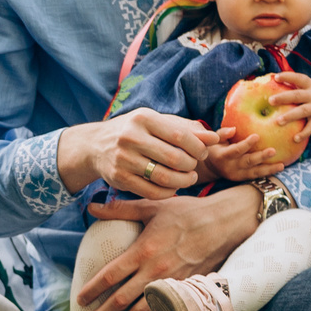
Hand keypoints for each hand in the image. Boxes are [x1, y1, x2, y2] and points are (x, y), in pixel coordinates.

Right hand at [61, 109, 217, 198]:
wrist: (95, 145)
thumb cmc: (135, 131)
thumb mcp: (157, 123)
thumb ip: (186, 129)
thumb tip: (215, 138)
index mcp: (143, 118)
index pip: (179, 135)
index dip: (197, 148)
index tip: (202, 153)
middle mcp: (131, 137)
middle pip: (174, 158)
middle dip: (190, 166)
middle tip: (193, 167)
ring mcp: (123, 159)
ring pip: (163, 178)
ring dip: (182, 182)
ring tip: (188, 178)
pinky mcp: (119, 178)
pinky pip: (151, 191)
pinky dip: (168, 193)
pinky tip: (173, 188)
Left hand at [77, 191, 261, 310]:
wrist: (225, 223)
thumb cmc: (187, 212)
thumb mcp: (152, 206)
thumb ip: (120, 210)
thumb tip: (91, 207)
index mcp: (143, 250)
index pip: (110, 275)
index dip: (92, 290)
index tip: (80, 300)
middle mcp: (156, 271)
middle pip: (122, 300)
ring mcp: (172, 283)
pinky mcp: (187, 290)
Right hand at [204, 131, 289, 182]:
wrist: (211, 167)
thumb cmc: (216, 147)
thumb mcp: (215, 139)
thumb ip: (223, 133)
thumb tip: (234, 129)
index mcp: (223, 156)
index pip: (236, 150)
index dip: (246, 144)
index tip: (257, 136)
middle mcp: (230, 167)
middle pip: (248, 162)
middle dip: (261, 157)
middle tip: (273, 151)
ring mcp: (237, 175)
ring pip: (255, 173)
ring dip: (269, 169)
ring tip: (281, 165)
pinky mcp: (242, 179)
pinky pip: (257, 177)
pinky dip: (268, 173)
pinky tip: (279, 168)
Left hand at [265, 71, 310, 143]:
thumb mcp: (308, 87)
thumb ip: (293, 84)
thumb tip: (271, 78)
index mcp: (310, 85)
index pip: (299, 78)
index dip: (288, 77)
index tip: (276, 77)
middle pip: (298, 95)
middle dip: (284, 98)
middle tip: (270, 101)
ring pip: (303, 112)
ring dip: (290, 116)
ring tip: (278, 121)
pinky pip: (310, 128)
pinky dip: (303, 133)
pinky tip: (294, 139)